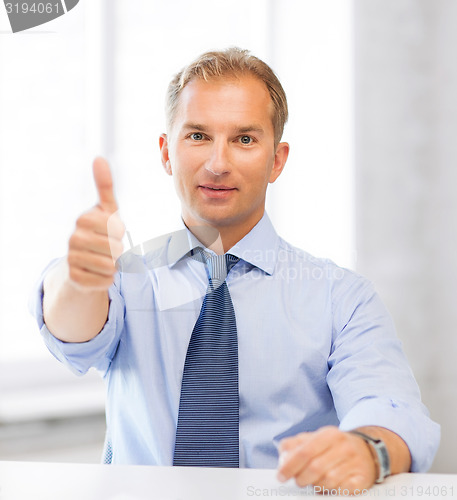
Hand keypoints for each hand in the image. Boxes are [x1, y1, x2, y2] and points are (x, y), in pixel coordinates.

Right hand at [67, 157, 124, 290]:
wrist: (83, 263)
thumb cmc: (100, 233)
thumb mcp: (106, 210)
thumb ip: (104, 186)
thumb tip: (99, 158)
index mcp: (84, 219)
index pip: (118, 228)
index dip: (121, 232)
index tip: (111, 231)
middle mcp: (74, 237)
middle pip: (116, 248)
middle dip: (118, 251)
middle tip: (108, 249)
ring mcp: (72, 258)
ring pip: (111, 266)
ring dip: (114, 266)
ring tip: (103, 260)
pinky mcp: (75, 278)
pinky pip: (105, 281)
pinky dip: (107, 280)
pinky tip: (97, 273)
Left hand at [277, 426, 376, 493]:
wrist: (367, 451)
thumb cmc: (335, 446)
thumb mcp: (316, 438)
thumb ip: (296, 444)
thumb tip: (282, 456)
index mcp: (328, 434)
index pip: (305, 451)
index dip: (290, 465)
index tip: (281, 476)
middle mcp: (343, 447)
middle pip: (315, 468)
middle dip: (301, 478)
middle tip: (298, 481)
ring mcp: (354, 463)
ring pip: (327, 481)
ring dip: (316, 485)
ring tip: (314, 482)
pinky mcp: (362, 478)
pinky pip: (342, 490)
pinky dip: (332, 491)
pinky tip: (330, 486)